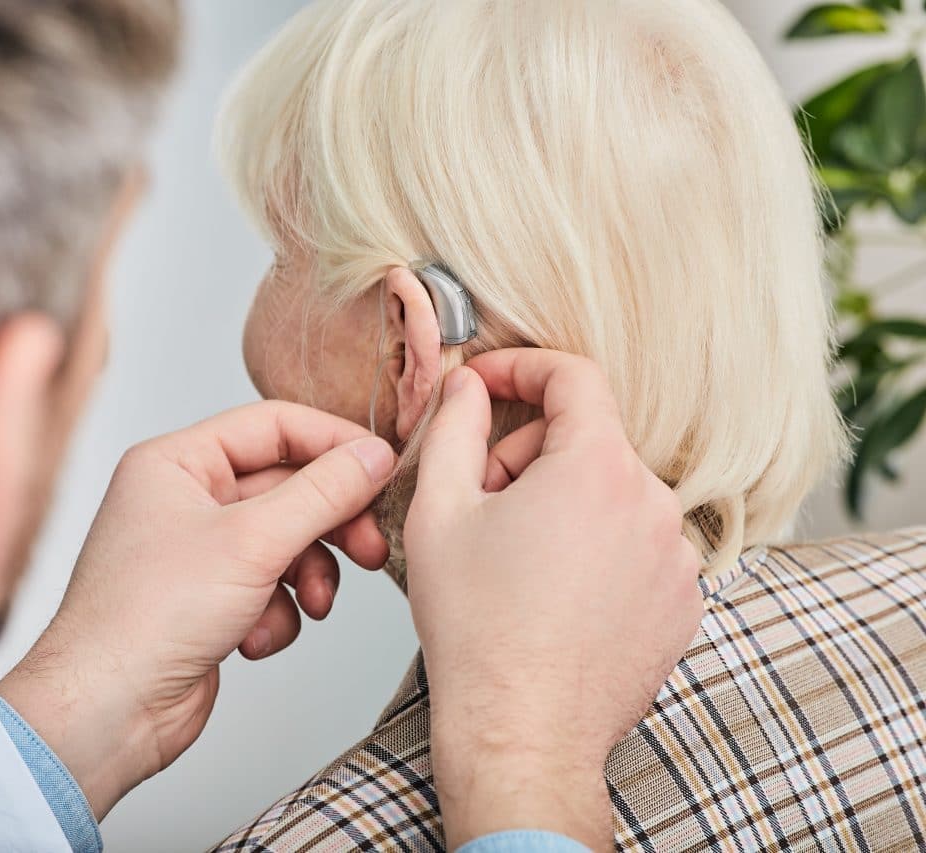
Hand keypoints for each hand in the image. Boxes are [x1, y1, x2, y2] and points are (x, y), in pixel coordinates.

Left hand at [0, 402, 395, 819]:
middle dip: (330, 523)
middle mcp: (184, 499)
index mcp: (177, 462)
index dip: (333, 444)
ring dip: (308, 576)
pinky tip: (255, 638)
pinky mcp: (208, 601)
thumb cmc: (146, 618)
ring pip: (286, 542)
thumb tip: (373, 457)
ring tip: (312, 605)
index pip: (273, 426)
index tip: (383, 468)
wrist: (106, 711)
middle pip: (287, 487)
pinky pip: (270, 589)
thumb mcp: (252, 541)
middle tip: (370, 548)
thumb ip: (323, 493)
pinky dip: (277, 615)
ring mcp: (196, 552)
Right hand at [403, 350, 701, 851]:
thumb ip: (455, 425)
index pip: (574, 377)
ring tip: (517, 557)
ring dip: (565, 503)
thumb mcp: (440, 509)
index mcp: (596, 467)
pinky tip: (555, 591)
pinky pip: (639, 545)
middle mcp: (653, 504)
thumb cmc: (477, 629)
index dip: (523, 368)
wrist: (521, 730)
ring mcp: (676, 557)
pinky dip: (599, 548)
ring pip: (613, 494)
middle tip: (483, 499)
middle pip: (589, 439)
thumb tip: (468, 385)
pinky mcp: (683, 602)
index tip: (490, 384)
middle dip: (531, 453)